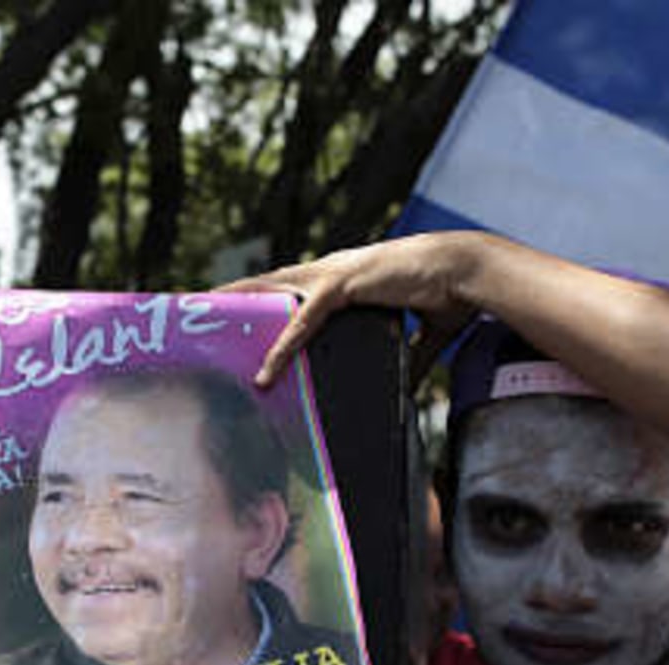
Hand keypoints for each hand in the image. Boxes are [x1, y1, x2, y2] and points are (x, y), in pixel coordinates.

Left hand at [219, 232, 493, 386]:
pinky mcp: (345, 284)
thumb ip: (405, 360)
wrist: (469, 272)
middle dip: (234, 294)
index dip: (265, 299)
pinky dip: (284, 345)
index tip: (240, 313)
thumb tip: (402, 389)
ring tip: (207, 319)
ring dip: (240, 305)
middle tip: (200, 306)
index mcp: (345, 279)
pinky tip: (266, 369)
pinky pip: (304, 319)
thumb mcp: (420, 336)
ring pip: (273, 290)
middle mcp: (332, 270)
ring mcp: (335, 273)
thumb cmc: (449, 295)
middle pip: (269, 283)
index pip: (293, 288)